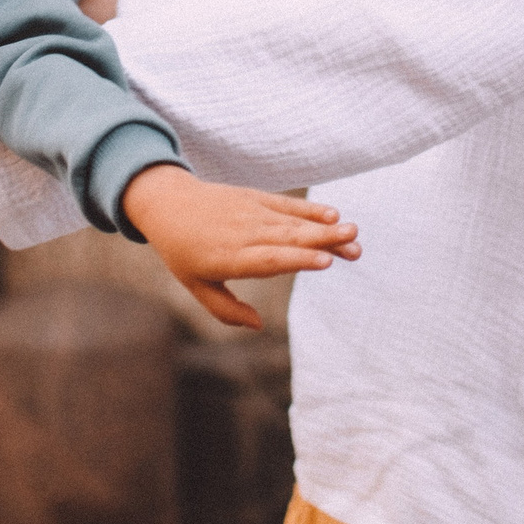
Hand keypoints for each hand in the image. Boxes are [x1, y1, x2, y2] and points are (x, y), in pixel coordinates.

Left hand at [120, 164, 361, 330]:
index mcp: (229, 258)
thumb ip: (227, 310)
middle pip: (289, 238)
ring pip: (293, 222)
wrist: (168, 204)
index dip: (299, 259)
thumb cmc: (183, 252)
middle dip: (324, 241)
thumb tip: (259, 325)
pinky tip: (331, 214)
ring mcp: (251, 213)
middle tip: (355, 244)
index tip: (327, 261)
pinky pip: (286, 205)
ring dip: (325, 228)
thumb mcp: (196, 286)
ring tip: (353, 232)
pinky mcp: (255, 198)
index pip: (270, 260)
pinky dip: (309, 209)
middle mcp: (244, 233)